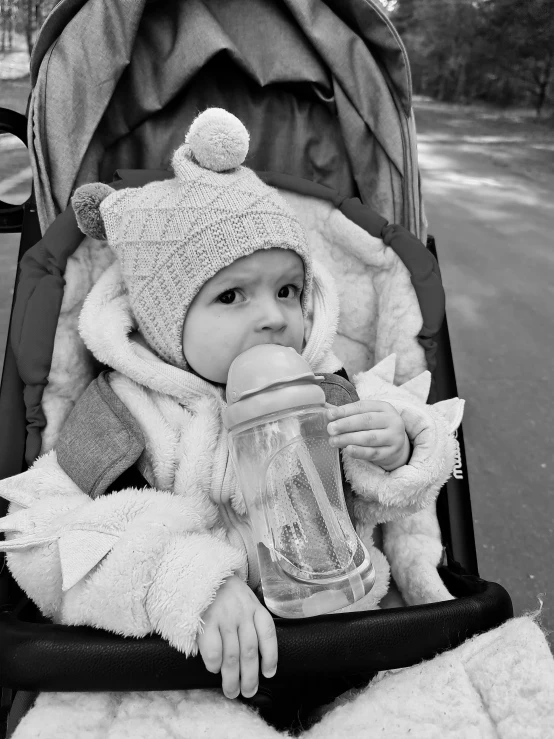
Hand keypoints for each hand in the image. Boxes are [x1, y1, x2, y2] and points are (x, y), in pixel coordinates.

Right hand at [198, 575, 277, 698]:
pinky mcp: (205, 621)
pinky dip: (214, 664)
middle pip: (250, 651)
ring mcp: (223, 617)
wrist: (199, 573)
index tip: (269, 673)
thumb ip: (251, 618)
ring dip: (232, 678)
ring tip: (231, 691)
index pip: (268, 633)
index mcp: (254, 606)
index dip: (270, 656)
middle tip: (248, 692)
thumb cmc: (224, 591)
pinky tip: (215, 669)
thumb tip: (257, 652)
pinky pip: (213, 650)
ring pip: (232, 656)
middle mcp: (241, 612)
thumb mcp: (244, 598)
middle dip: (250, 677)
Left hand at [326, 400, 409, 470]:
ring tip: (333, 441)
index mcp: (384, 407)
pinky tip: (348, 450)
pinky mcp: (391, 452)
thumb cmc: (376, 427)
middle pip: (366, 421)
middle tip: (330, 429)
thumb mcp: (368, 416)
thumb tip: (328, 415)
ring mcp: (394, 437)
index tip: (329, 415)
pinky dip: (360, 452)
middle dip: (345, 424)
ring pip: (369, 437)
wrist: (396, 444)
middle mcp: (392, 420)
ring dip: (349, 439)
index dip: (344, 410)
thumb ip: (350, 415)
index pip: (362, 406)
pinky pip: (374, 453)